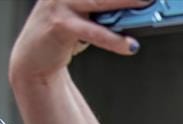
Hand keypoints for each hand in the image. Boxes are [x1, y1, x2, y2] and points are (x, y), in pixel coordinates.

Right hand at [10, 0, 143, 83]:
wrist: (34, 58)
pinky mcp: (59, 24)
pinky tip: (130, 45)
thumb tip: (140, 9)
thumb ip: (107, 11)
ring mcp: (60, 3)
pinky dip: (113, 39)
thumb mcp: (87, 17)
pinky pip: (93, 32)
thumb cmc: (64, 34)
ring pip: (100, 2)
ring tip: (148, 5)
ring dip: (126, 3)